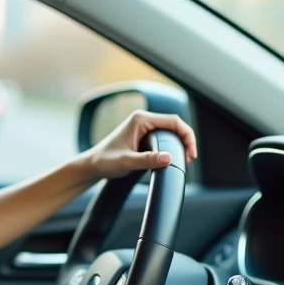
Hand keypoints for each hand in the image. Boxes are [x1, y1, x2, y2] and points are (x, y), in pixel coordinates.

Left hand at [81, 110, 196, 181]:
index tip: (190, 154)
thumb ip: (147, 160)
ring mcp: (144, 127)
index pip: (173, 121)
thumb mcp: (127, 162)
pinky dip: (173, 146)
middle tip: (189, 159)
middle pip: (175, 125)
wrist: (93, 165)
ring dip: (180, 143)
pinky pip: (164, 137)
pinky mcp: (143, 135)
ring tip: (185, 159)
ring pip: (170, 131)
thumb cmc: (105, 161)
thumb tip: (168, 158)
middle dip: (186, 140)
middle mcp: (143, 119)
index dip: (187, 136)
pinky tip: (174, 157)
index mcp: (141, 119)